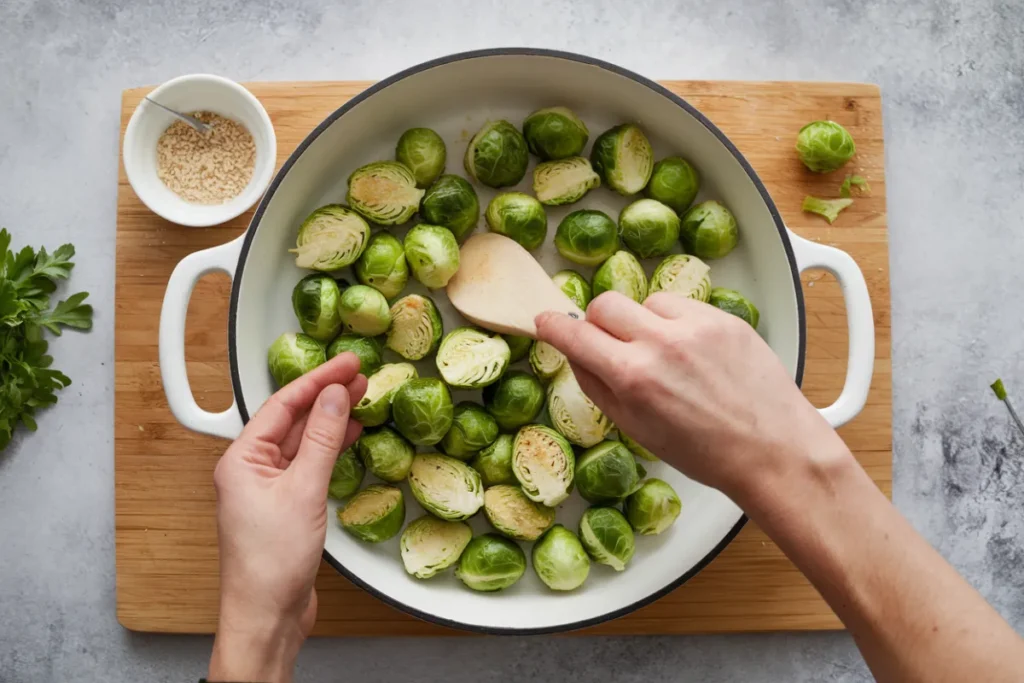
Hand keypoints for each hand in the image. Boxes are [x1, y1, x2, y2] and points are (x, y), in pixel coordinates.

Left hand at [208, 353, 366, 682]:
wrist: (266, 615)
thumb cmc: (270, 563)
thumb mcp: (303, 490)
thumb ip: (321, 439)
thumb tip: (334, 397)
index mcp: (241, 459)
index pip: (283, 403)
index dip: (318, 378)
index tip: (347, 362)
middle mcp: (251, 469)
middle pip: (292, 419)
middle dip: (326, 395)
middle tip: (359, 375)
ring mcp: (268, 489)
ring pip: (301, 441)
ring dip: (330, 420)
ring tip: (360, 398)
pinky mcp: (285, 507)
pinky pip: (308, 464)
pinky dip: (329, 448)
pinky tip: (348, 438)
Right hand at [535, 291, 846, 499]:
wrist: (771, 449)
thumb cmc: (705, 452)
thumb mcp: (636, 429)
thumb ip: (598, 387)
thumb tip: (576, 355)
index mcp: (632, 377)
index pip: (575, 334)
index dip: (553, 325)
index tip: (546, 320)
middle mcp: (661, 343)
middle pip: (605, 304)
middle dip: (597, 321)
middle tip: (606, 341)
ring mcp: (696, 326)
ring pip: (645, 301)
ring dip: (641, 321)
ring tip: (661, 352)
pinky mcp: (724, 318)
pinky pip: (682, 305)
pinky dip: (676, 322)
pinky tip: (690, 351)